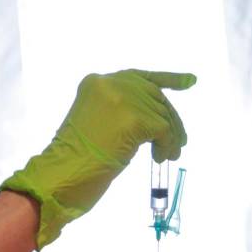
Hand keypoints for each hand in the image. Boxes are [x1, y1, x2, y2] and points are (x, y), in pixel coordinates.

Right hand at [0, 69, 195, 248]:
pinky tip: (161, 158)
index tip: (190, 81)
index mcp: (96, 83)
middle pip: (155, 96)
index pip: (139, 76)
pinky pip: (164, 130)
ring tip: (168, 155)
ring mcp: (124, 99)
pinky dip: (167, 145)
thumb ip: (119, 109)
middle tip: (180, 142)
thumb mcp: (95, 122)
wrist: (62, 174)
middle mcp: (111, 83)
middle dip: (169, 119)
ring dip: (170, 137)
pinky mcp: (136, 118)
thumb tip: (154, 114)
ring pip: (162, 114)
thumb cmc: (73, 158)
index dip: (168, 79)